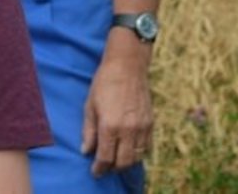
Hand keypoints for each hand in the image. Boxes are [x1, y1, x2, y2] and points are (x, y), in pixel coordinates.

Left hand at [80, 36, 153, 175]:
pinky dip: (139, 153)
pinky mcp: (151, 122)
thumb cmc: (104, 82)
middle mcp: (128, 129)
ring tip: (117, 158)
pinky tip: (130, 148)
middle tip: (105, 166)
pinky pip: (147, 147)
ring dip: (126, 162)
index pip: (105, 158)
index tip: (95, 171)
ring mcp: (141, 126)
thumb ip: (88, 131)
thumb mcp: (90, 106)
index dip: (99, 169)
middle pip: (122, 162)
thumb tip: (86, 151)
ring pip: (136, 157)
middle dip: (112, 168)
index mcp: (110, 126)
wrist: (128, 65)